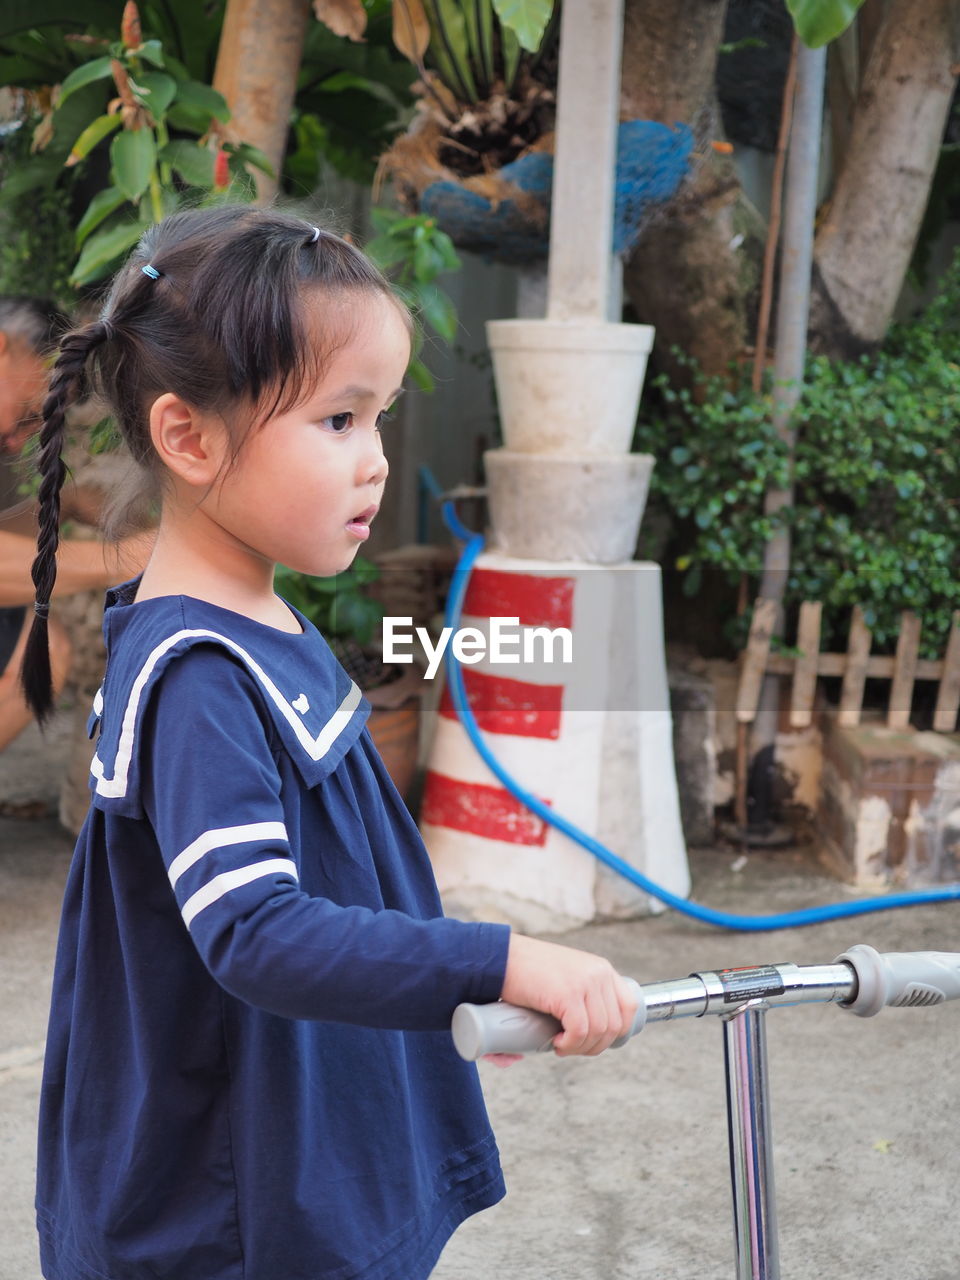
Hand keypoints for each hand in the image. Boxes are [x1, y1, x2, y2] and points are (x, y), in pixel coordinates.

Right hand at [500, 934, 637, 1057]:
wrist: (500, 956)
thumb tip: (577, 1032)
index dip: (614, 1032)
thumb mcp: (561, 978)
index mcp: (601, 969)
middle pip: (615, 1025)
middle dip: (594, 1046)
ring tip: (559, 1045)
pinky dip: (570, 1045)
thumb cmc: (526, 972)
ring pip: (598, 1032)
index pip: (628, 1007)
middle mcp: (598, 973)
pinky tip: (556, 1044)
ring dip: (580, 1048)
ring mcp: (585, 982)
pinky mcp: (567, 993)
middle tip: (569, 1047)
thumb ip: (569, 1001)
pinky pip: (581, 1031)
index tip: (590, 1041)